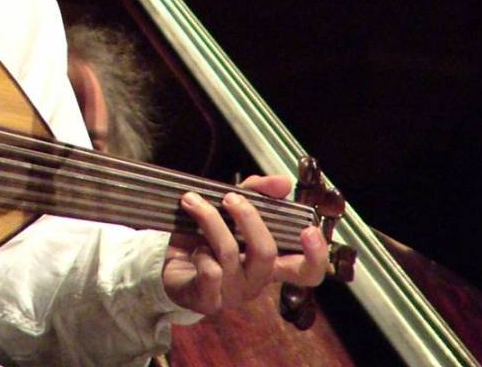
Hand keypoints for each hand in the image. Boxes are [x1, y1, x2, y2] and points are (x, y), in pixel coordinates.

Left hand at [162, 174, 329, 315]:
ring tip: (192, 201)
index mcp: (270, 262)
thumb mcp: (229, 210)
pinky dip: (199, 251)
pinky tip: (190, 245)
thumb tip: (284, 182)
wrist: (165, 265)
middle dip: (248, 218)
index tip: (309, 229)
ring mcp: (233, 293)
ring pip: (231, 253)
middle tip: (230, 197)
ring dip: (210, 220)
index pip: (307, 272)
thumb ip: (256, 192)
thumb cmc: (204, 238)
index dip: (316, 255)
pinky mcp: (208, 300)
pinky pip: (210, 273)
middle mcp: (256, 281)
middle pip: (266, 253)